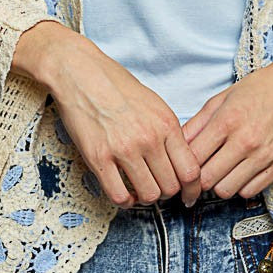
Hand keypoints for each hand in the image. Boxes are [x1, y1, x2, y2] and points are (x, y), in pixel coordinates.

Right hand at [12, 21, 201, 208]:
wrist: (80, 72)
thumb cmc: (114, 84)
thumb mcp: (153, 102)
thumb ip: (168, 131)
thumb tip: (179, 160)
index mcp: (165, 123)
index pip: (190, 170)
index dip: (192, 188)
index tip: (189, 195)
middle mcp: (148, 138)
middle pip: (171, 186)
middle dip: (168, 192)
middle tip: (159, 187)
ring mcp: (123, 149)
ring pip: (148, 195)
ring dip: (146, 196)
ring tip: (140, 188)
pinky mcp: (98, 158)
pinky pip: (119, 196)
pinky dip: (125, 200)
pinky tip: (124, 192)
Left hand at [178, 33, 272, 204]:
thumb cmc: (260, 88)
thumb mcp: (223, 98)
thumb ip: (198, 122)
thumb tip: (178, 144)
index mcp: (228, 121)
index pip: (193, 159)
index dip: (183, 165)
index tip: (183, 165)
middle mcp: (246, 141)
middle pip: (207, 180)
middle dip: (199, 178)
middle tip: (199, 171)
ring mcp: (265, 156)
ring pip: (227, 190)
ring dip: (219, 183)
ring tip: (220, 170)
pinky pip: (250, 192)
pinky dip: (241, 185)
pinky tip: (240, 171)